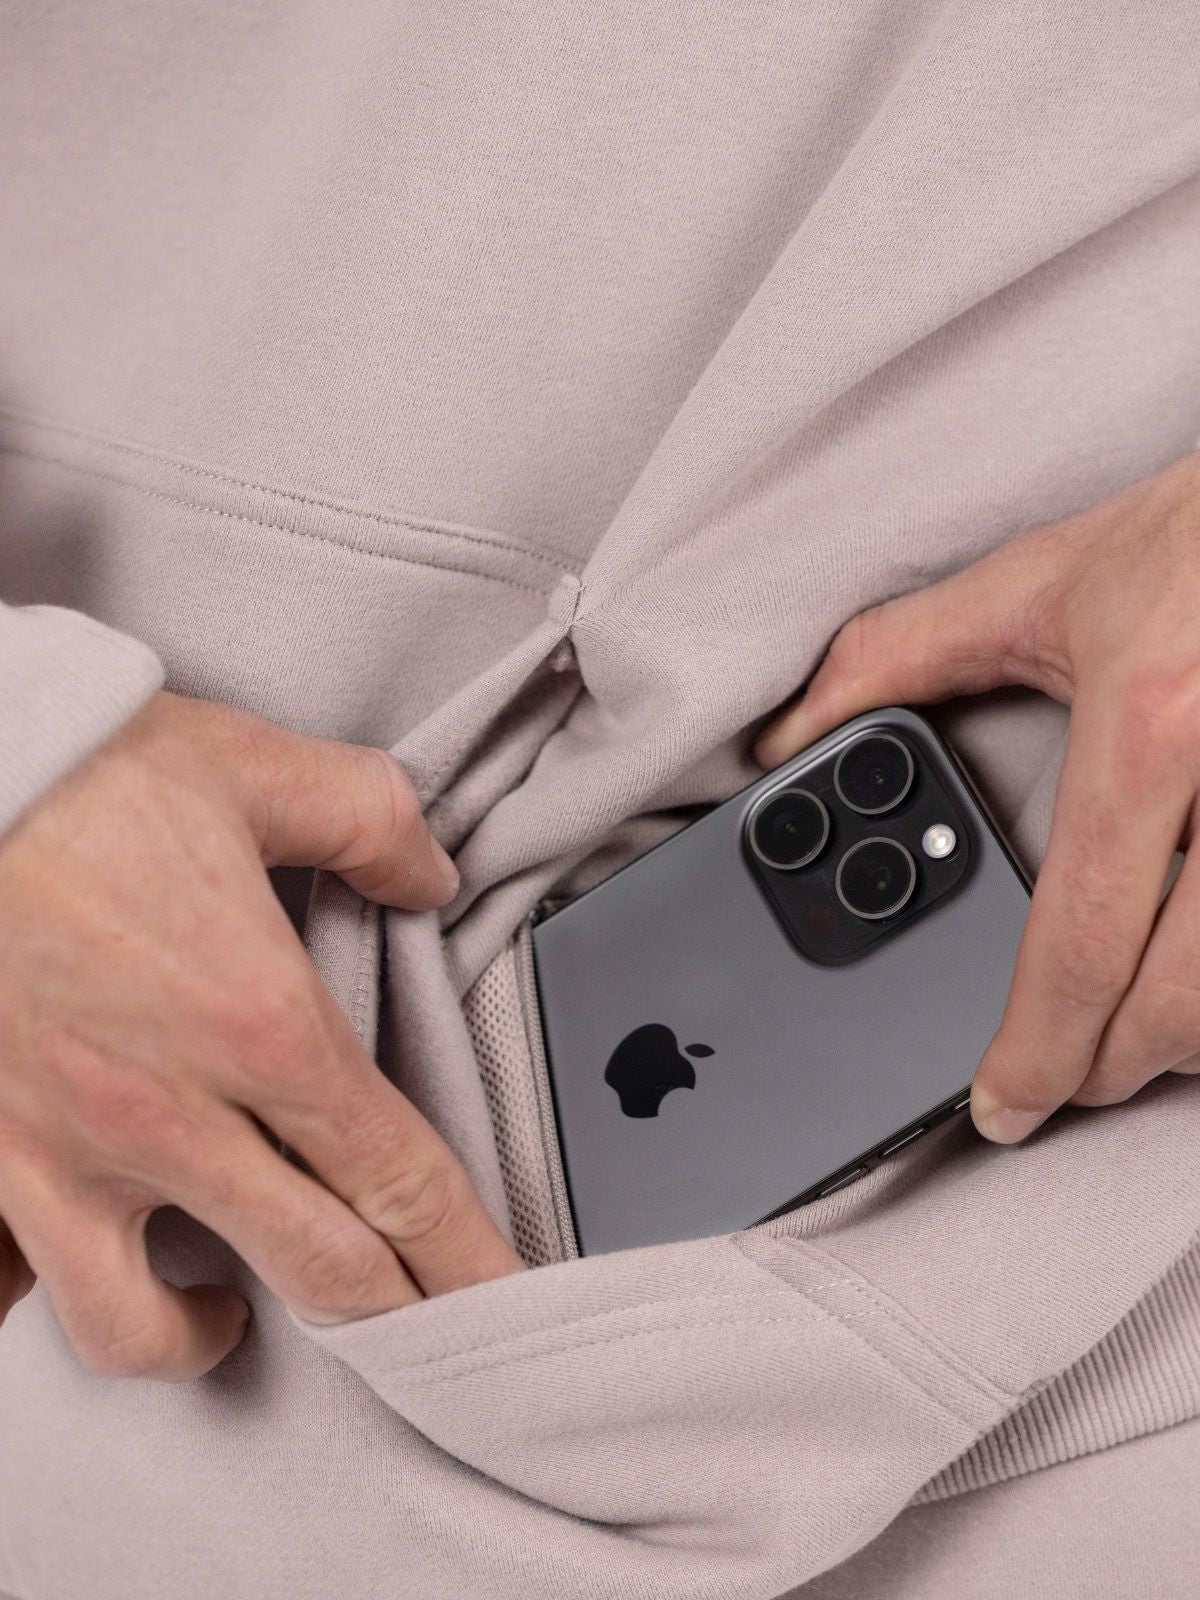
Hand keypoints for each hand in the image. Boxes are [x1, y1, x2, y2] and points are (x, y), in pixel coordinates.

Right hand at [0, 691, 521, 1379]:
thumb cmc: (77, 773)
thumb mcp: (255, 769)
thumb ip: (370, 821)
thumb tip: (428, 874)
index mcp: (258, 1025)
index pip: (397, 1179)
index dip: (465, 1255)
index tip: (501, 1301)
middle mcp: (166, 1114)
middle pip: (317, 1270)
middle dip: (395, 1317)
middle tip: (430, 1335)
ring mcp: (61, 1152)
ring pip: (141, 1325)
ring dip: (204, 1336)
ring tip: (232, 1308)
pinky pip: (16, 1286)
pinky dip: (54, 1299)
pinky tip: (92, 1264)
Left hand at [755, 451, 1199, 1144]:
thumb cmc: (1198, 533)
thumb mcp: (1041, 582)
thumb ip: (902, 656)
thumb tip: (792, 730)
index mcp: (1155, 725)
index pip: (1083, 938)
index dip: (1038, 1048)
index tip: (1005, 1103)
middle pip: (1185, 1001)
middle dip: (1113, 1066)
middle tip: (1069, 1073)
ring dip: (1184, 1038)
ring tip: (1133, 1029)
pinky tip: (1192, 972)